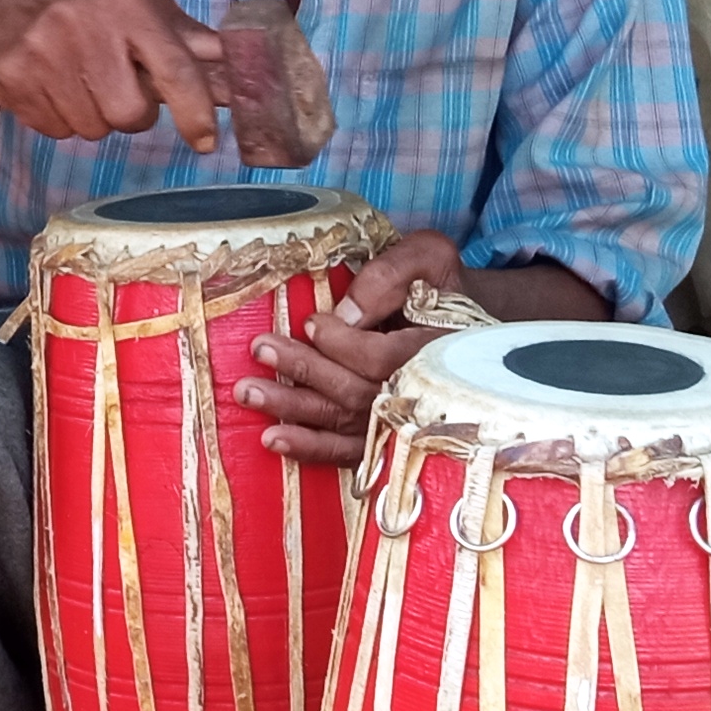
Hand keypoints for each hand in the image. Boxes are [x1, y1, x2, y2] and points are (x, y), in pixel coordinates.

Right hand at [0, 0, 231, 150]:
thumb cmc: (77, 1)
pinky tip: (47, 85)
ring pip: (91, 128)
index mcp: (125, 2)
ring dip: (89, 116)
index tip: (205, 140)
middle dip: (127, 114)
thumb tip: (232, 65)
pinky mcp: (11, 76)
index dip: (196, 110)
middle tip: (112, 90)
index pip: (175, 67)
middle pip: (130, 113)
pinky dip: (55, 118)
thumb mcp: (131, 1)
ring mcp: (44, 51)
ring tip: (73, 81)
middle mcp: (86, 23)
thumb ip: (180, 36)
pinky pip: (53, 129)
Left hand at [229, 230, 469, 465]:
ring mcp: (403, 421)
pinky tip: (274, 439)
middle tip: (260, 348)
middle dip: (304, 369)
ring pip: (344, 422)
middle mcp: (421, 392)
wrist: (461, 325)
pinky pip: (349, 452)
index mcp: (436, 348)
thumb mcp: (427, 258)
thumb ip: (391, 275)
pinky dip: (311, 448)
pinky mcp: (387, 438)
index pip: (383, 358)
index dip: (343, 343)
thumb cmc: (437, 285)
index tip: (311, 323)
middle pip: (356, 393)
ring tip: (249, 392)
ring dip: (293, 409)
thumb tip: (347, 312)